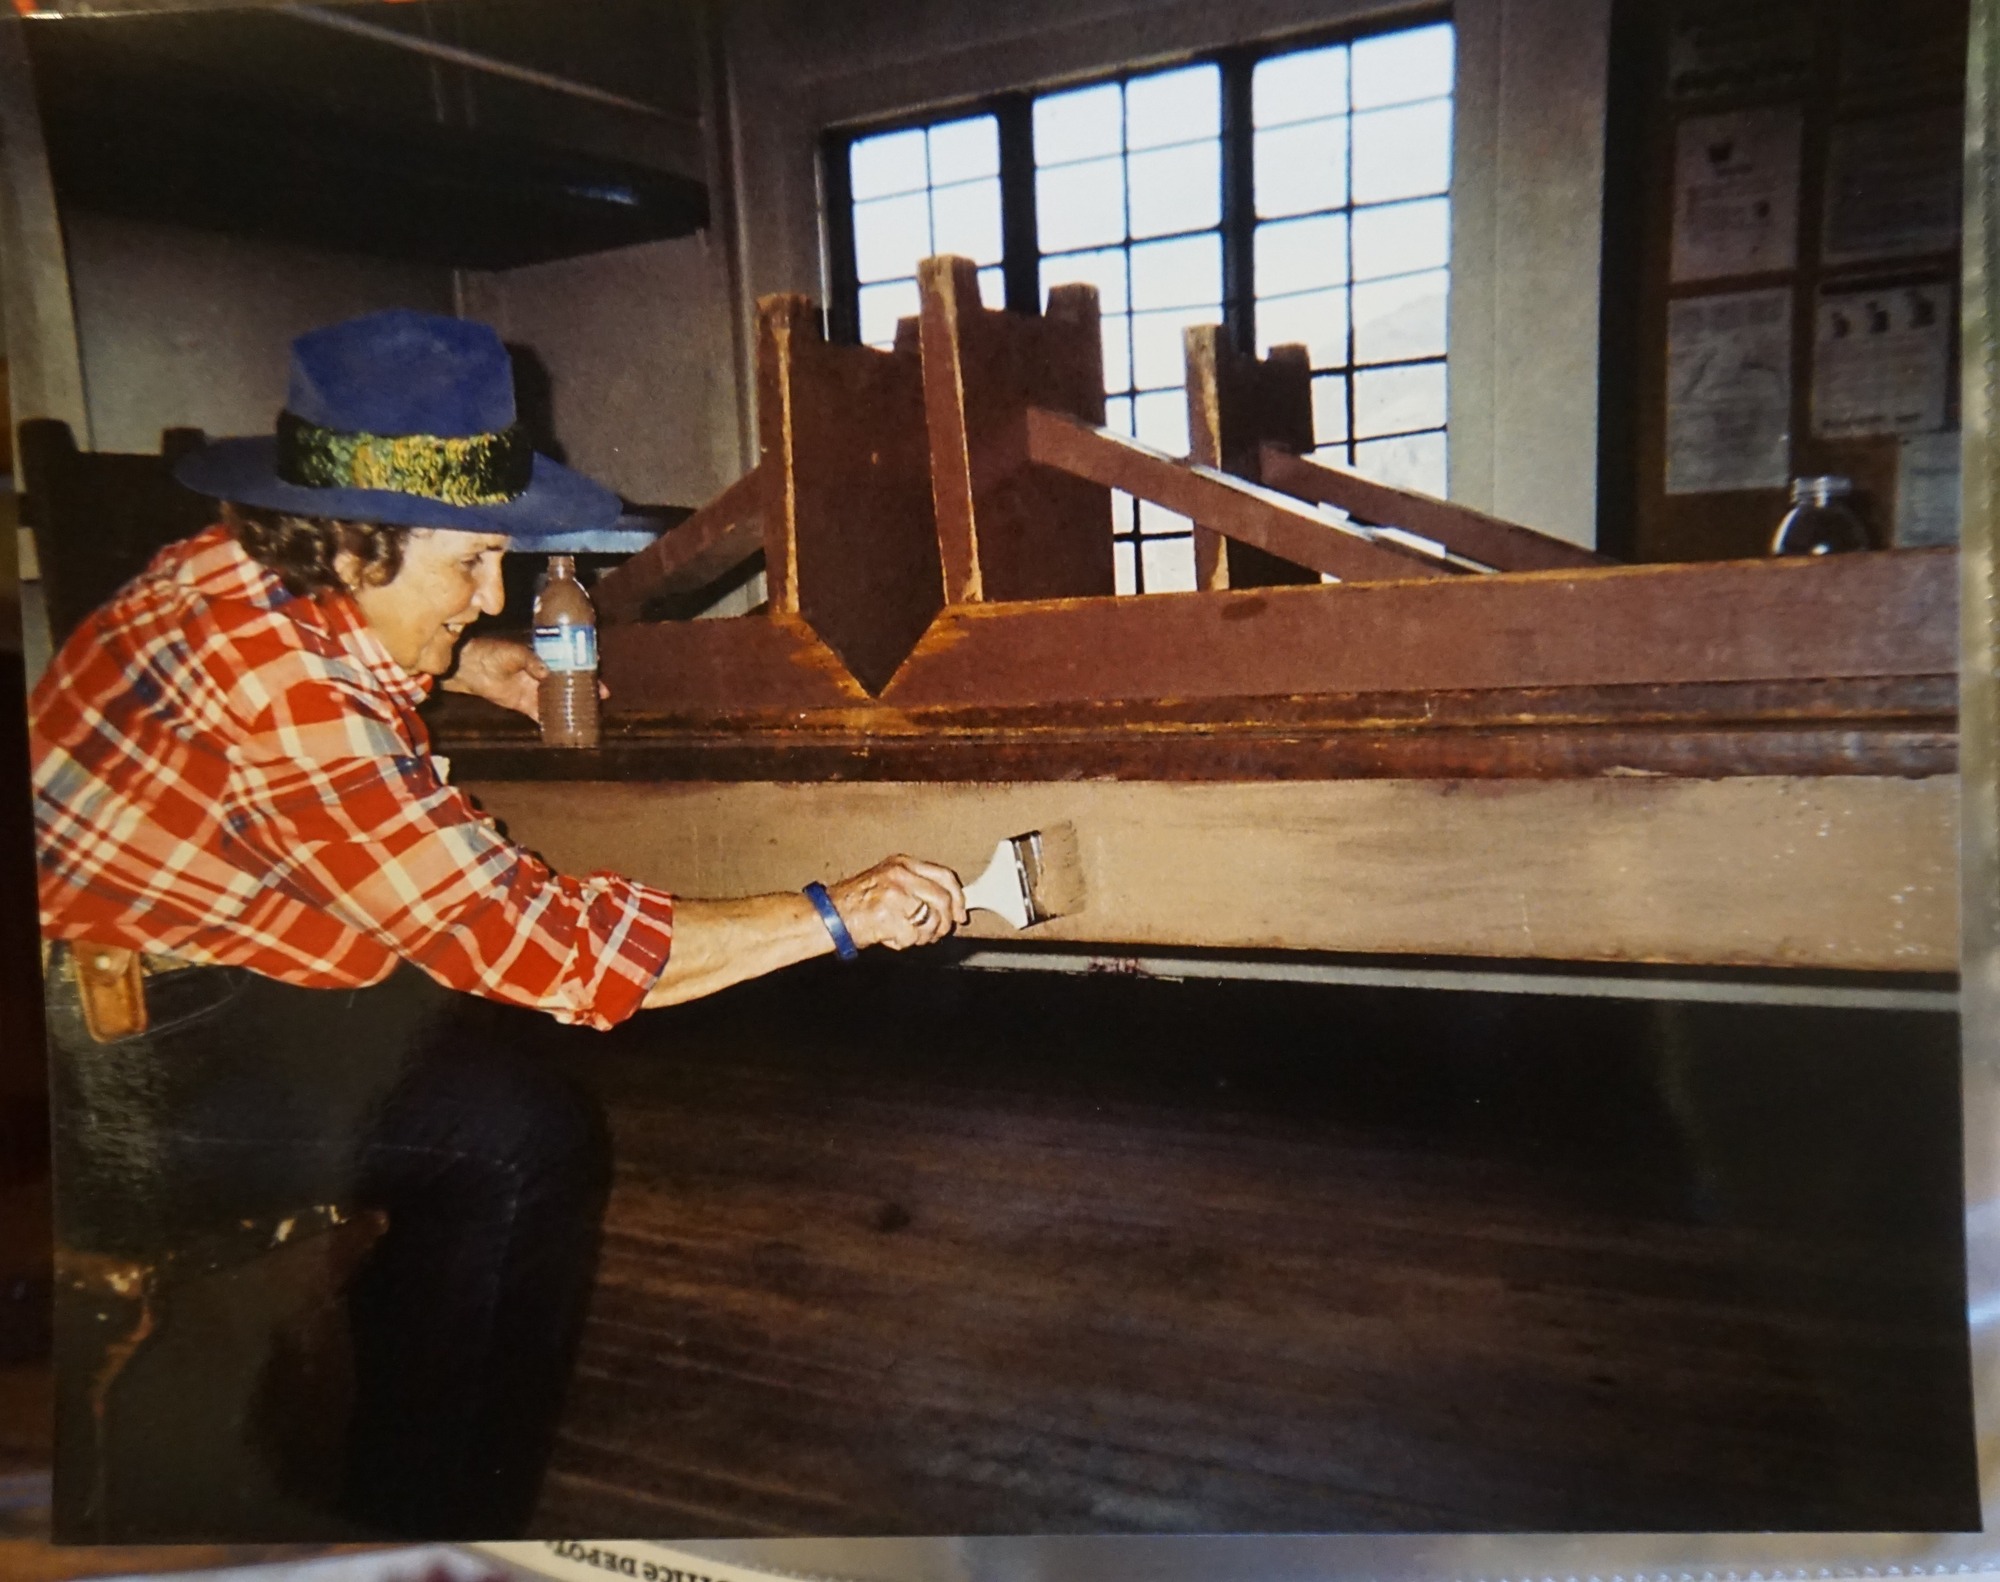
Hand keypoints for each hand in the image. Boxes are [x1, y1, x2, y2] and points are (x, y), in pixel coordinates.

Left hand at [444, 636, 608, 721]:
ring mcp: (534, 690)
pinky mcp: (524, 704)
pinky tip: (564, 728)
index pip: (570, 662)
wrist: (471, 667)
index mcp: (544, 657)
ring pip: (558, 700)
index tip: (598, 672)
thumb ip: (531, 661)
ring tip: (589, 713)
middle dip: (585, 689)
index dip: (585, 668)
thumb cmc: (493, 652)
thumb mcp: (514, 652)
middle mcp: (542, 675)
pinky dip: (551, 722)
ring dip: (572, 706)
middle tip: (601, 696)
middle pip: (568, 683)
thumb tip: (546, 671)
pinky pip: (541, 714)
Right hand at [828, 855, 967, 951]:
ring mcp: (894, 895)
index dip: (958, 897)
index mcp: (902, 863)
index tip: (961, 913)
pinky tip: (890, 937)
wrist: (829, 915)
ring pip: (931, 921)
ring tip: (908, 935)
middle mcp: (900, 875)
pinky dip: (904, 943)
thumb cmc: (857, 902)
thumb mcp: (888, 881)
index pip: (945, 875)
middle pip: (943, 900)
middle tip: (938, 933)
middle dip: (945, 922)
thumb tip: (949, 904)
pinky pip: (912, 937)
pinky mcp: (888, 916)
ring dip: (924, 936)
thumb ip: (918, 887)